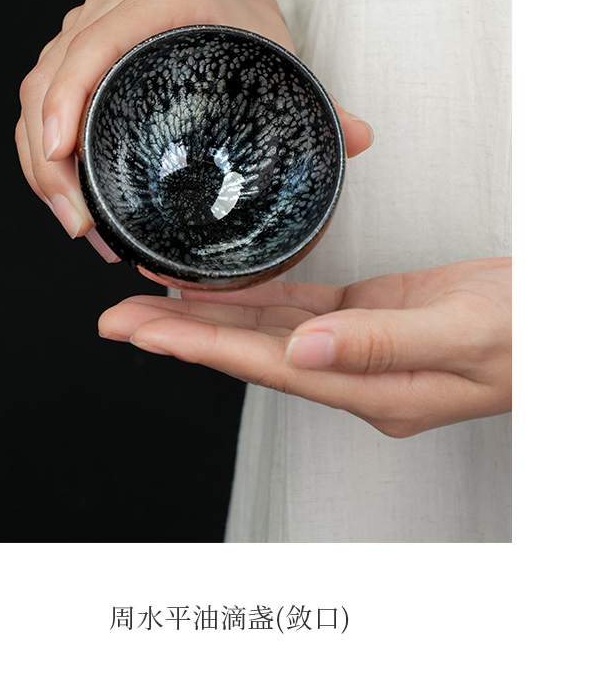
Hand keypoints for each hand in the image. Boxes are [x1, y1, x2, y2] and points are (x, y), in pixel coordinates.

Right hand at [16, 0, 372, 255]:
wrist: (234, 6)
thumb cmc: (253, 32)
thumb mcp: (283, 60)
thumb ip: (322, 100)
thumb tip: (360, 138)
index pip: (96, 42)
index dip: (68, 96)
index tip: (62, 152)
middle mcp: (112, 4)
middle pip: (53, 76)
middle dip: (49, 156)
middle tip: (79, 223)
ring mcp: (85, 26)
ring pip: (38, 93)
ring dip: (42, 164)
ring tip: (78, 227)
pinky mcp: (73, 52)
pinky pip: (43, 102)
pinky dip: (44, 154)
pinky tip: (69, 203)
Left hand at [98, 257, 510, 436]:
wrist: (562, 322)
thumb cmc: (529, 336)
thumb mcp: (462, 333)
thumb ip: (383, 344)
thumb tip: (303, 349)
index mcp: (370, 387)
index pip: (263, 366)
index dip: (196, 348)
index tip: (138, 332)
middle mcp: (354, 373)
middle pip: (249, 353)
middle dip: (179, 335)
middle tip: (115, 317)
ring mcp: (361, 348)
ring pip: (268, 330)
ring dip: (210, 316)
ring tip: (152, 299)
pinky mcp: (373, 317)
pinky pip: (302, 307)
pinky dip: (259, 296)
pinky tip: (226, 286)